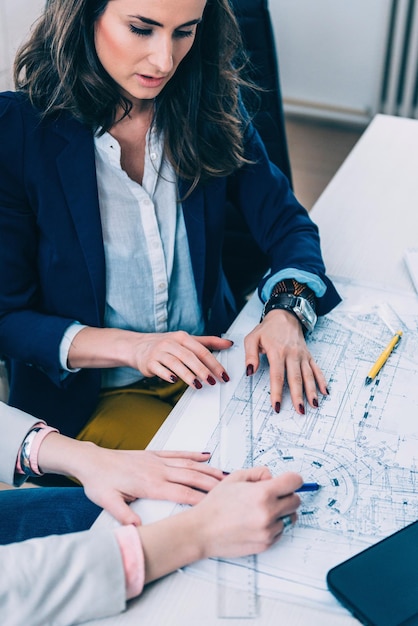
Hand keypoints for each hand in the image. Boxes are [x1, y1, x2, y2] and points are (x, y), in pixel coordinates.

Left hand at [37, 433, 224, 525]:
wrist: (91, 461)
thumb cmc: (99, 482)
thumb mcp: (107, 501)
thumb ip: (123, 514)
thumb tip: (138, 528)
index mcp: (149, 484)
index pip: (181, 493)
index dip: (200, 499)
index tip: (216, 504)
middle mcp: (157, 470)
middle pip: (191, 477)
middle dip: (212, 484)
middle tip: (232, 489)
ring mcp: (157, 460)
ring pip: (188, 464)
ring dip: (208, 469)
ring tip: (226, 474)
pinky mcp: (154, 454)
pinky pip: (178, 453)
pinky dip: (193, 454)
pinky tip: (205, 454)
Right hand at [127, 331, 231, 388]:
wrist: (138, 346)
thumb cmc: (166, 344)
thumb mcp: (187, 340)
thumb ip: (208, 342)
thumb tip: (229, 343)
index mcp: (182, 337)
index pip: (201, 350)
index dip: (214, 363)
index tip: (223, 374)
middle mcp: (170, 343)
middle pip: (189, 357)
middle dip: (202, 370)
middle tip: (213, 381)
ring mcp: (158, 352)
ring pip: (175, 363)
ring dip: (187, 375)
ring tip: (198, 385)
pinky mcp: (149, 362)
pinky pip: (160, 369)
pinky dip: (168, 375)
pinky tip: (175, 381)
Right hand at [195, 467, 301, 558]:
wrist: (203, 530)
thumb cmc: (216, 504)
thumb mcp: (235, 478)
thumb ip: (259, 473)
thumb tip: (273, 477)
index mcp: (263, 493)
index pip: (295, 482)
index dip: (292, 479)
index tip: (289, 480)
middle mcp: (269, 513)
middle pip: (296, 501)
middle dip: (287, 495)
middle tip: (272, 495)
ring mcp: (269, 530)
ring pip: (289, 517)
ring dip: (280, 512)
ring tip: (260, 510)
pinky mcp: (266, 544)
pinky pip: (280, 531)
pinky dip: (273, 526)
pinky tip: (256, 522)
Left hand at [244, 309, 327, 413]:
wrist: (285, 315)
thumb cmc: (267, 329)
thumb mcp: (252, 338)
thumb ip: (250, 355)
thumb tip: (249, 371)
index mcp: (277, 352)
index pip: (277, 376)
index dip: (277, 392)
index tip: (277, 406)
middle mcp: (292, 355)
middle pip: (295, 378)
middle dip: (298, 396)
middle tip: (300, 411)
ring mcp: (301, 355)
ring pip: (308, 376)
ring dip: (312, 391)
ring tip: (314, 405)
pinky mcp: (308, 355)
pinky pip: (316, 369)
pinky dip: (322, 380)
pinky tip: (325, 392)